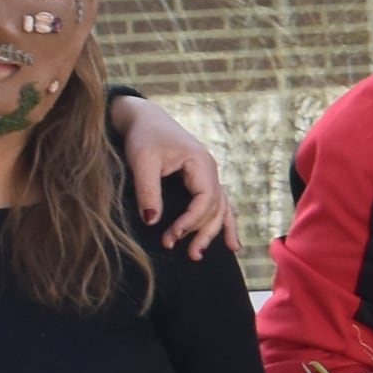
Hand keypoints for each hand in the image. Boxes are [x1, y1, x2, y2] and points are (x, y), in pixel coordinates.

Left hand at [114, 98, 231, 256]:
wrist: (143, 117)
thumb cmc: (142, 135)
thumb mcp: (141, 160)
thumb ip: (147, 190)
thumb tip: (152, 221)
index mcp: (200, 163)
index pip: (205, 200)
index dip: (190, 222)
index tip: (170, 236)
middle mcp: (209, 170)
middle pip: (216, 208)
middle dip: (204, 233)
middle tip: (190, 255)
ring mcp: (208, 174)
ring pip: (219, 208)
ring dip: (214, 232)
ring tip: (201, 254)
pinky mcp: (200, 179)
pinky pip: (218, 203)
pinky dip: (224, 222)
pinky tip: (230, 242)